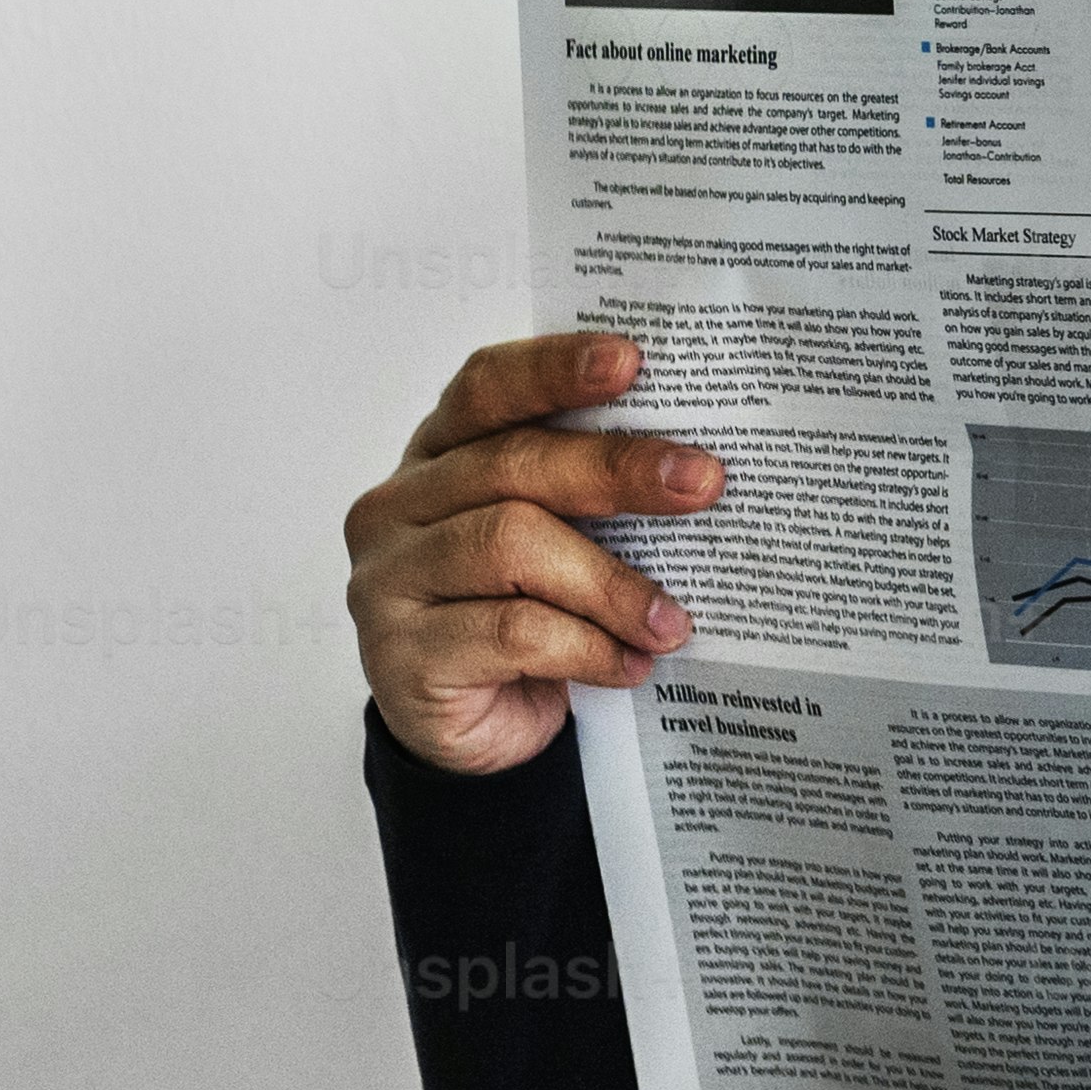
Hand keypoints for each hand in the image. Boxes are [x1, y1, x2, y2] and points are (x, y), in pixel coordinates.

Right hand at [346, 331, 711, 774]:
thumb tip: (695, 468)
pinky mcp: (402, 656)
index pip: (486, 387)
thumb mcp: (557, 540)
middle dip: (616, 469)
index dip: (554, 368)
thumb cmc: (527, 612)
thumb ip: (589, 498)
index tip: (633, 360)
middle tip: (702, 484)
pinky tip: (632, 662)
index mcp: (438, 454)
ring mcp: (388, 580)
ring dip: (610, 583)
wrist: (476, 729)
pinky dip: (588, 646)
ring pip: (510, 546)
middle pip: (512, 464)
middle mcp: (399, 505)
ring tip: (672, 619)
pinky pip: (510, 633)